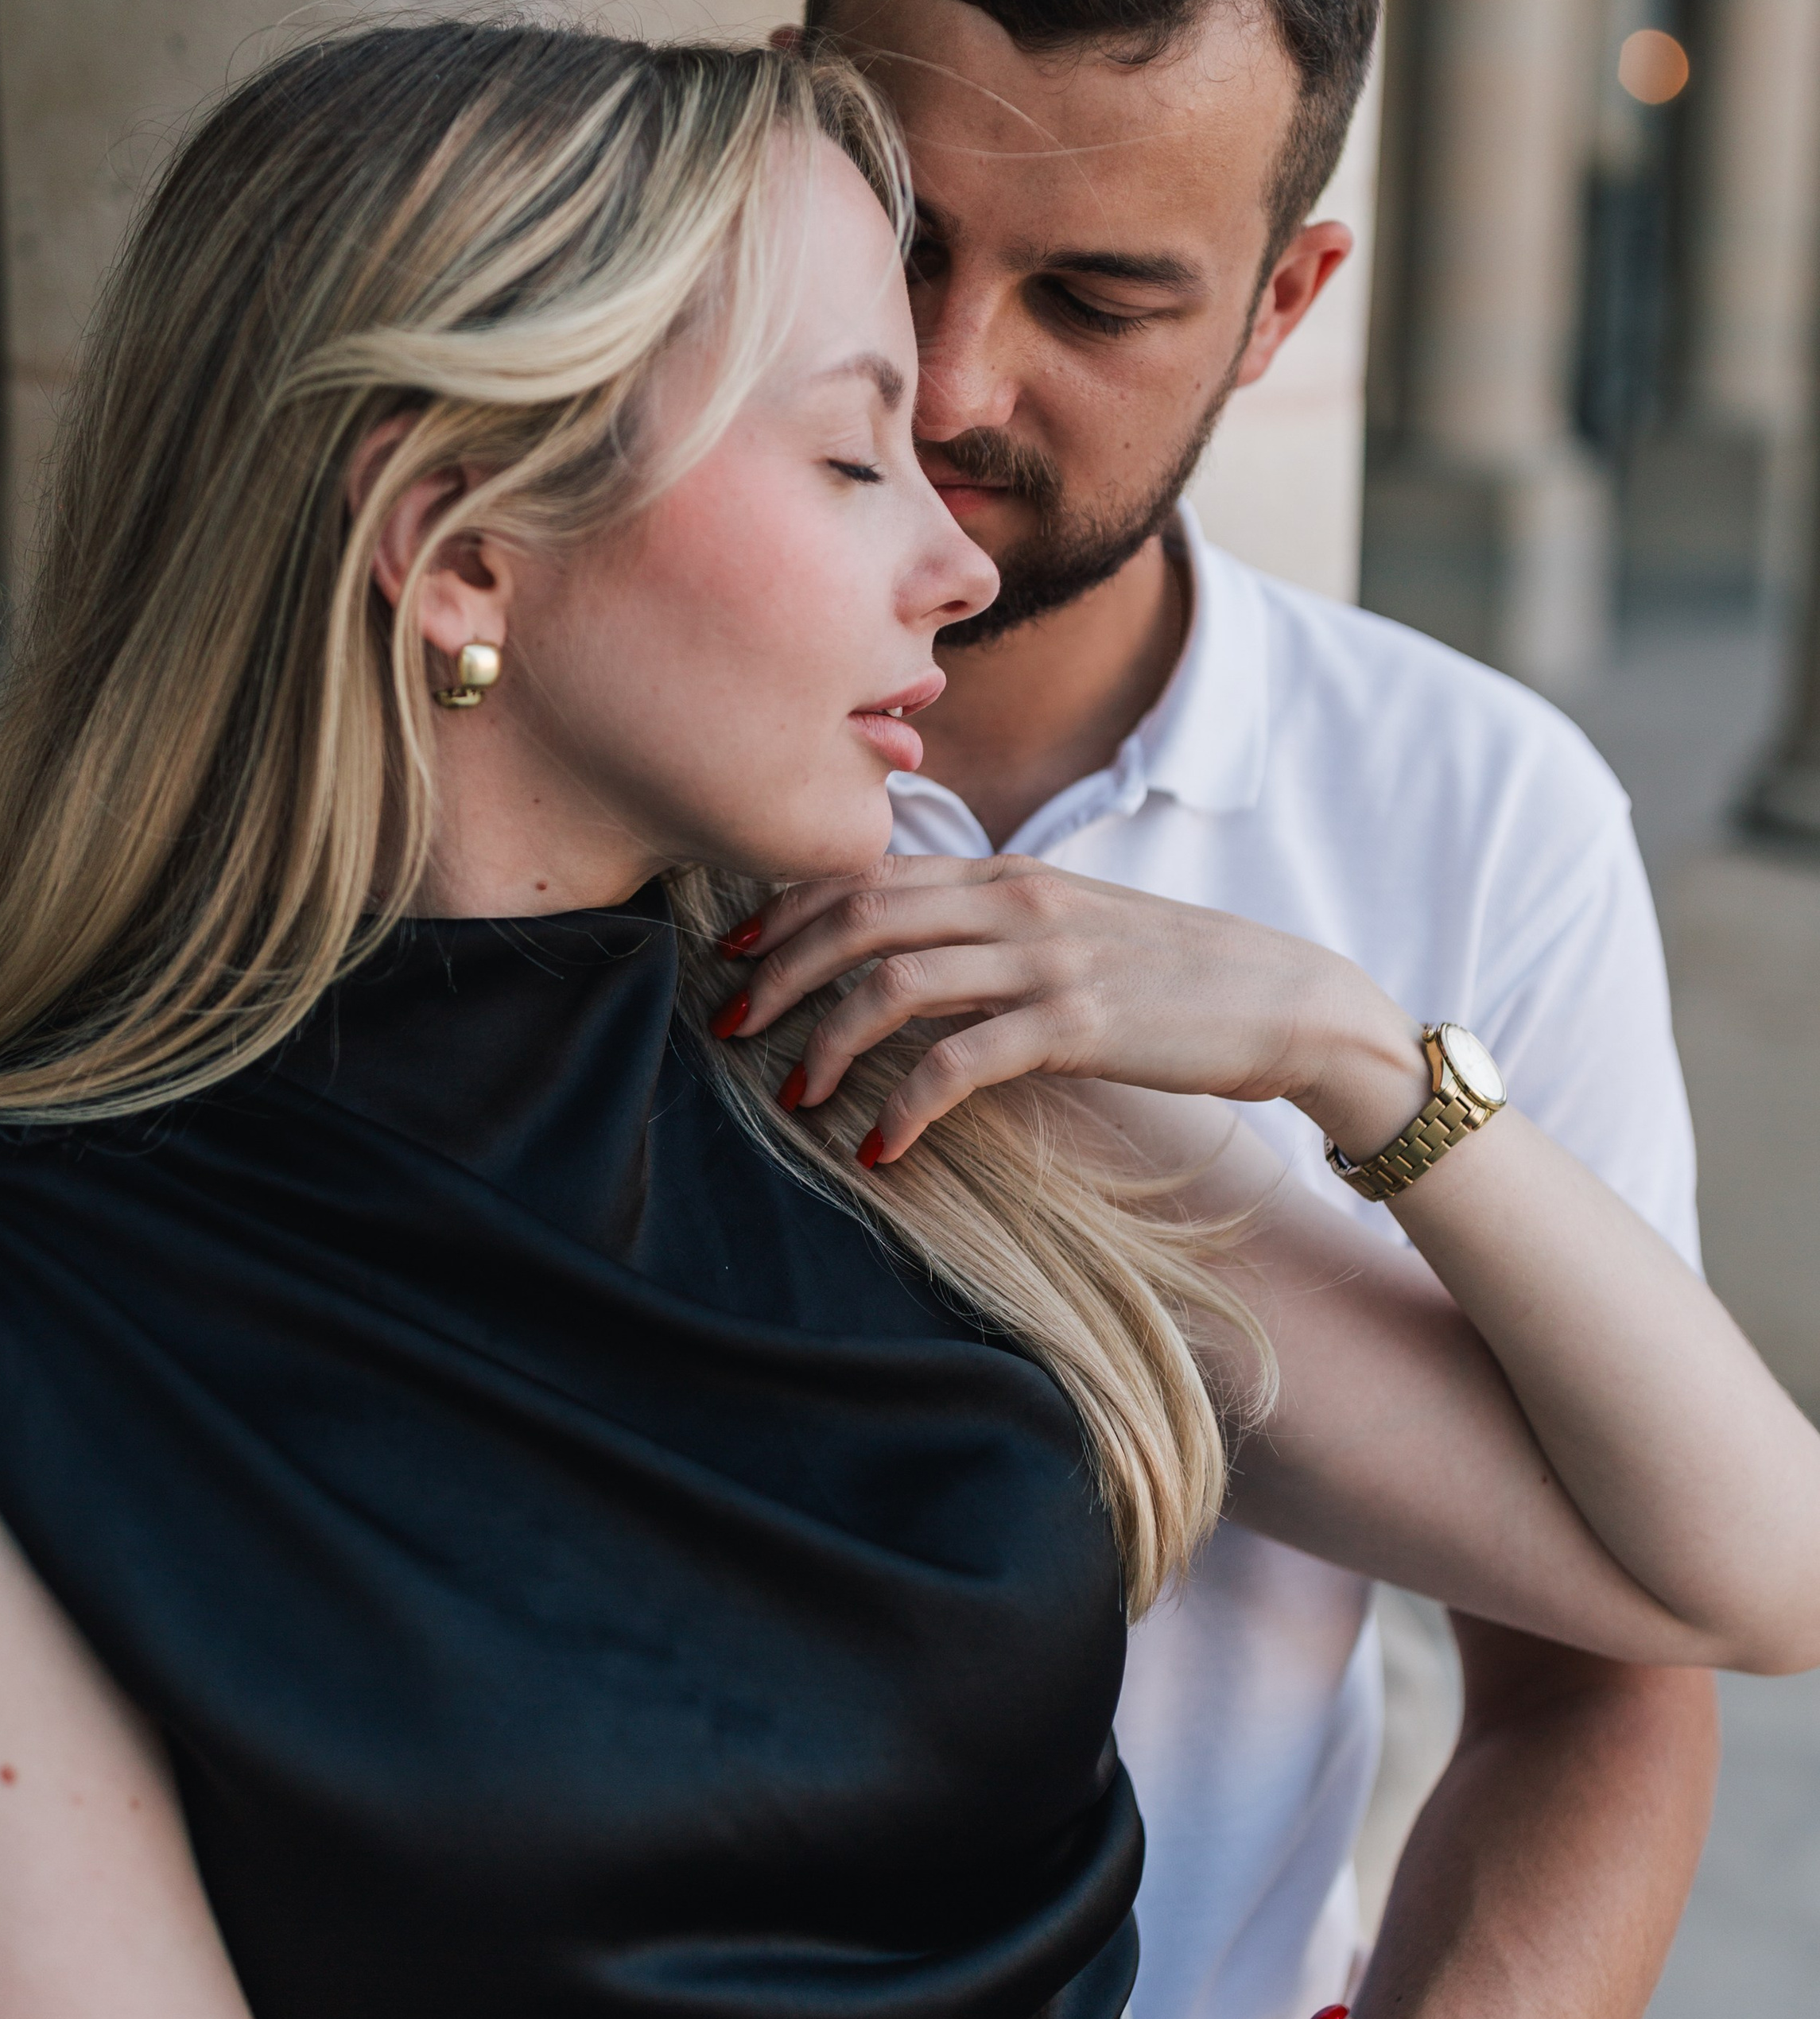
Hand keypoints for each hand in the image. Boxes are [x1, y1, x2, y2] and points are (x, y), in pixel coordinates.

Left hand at [715, 856, 1427, 1163]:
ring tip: (791, 1096)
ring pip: (890, 982)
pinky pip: (958, 1061)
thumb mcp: (1071, 929)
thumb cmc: (1176, 977)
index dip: (785, 911)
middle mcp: (1015, 901)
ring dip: (822, 1042)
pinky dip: (903, 1106)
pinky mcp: (1076, 1024)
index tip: (734, 953)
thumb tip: (912, 964)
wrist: (1289, 1002)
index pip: (865, 873)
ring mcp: (1044, 959)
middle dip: (776, 974)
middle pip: (855, 918)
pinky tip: (879, 1146)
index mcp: (1006, 874)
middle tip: (727, 1027)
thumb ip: (992, 931)